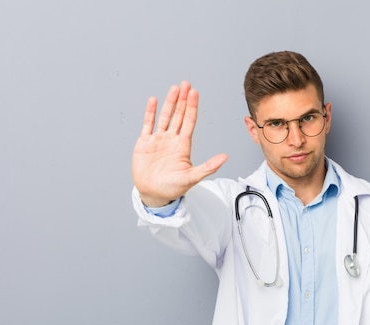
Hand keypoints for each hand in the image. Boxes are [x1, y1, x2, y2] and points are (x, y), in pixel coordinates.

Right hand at [132, 81, 227, 206]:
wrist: (153, 194)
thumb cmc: (173, 188)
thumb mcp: (192, 177)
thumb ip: (208, 166)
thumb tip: (225, 157)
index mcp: (183, 145)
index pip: (189, 121)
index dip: (192, 107)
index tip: (194, 93)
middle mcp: (172, 139)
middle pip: (179, 115)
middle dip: (183, 100)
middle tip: (186, 84)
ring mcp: (158, 140)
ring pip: (165, 116)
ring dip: (169, 103)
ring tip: (174, 88)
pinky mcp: (145, 143)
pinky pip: (148, 124)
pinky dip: (150, 112)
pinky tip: (153, 100)